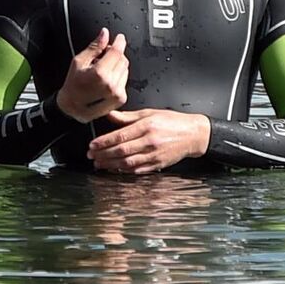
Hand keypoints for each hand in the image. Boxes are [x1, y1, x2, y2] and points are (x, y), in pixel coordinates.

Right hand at [56, 28, 128, 122]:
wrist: (71, 107)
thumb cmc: (72, 85)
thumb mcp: (79, 62)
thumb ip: (94, 47)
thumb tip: (104, 34)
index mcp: (100, 74)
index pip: (117, 52)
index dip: (119, 42)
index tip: (120, 37)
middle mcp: (111, 85)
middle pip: (122, 60)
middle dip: (114, 55)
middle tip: (101, 58)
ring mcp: (117, 93)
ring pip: (125, 69)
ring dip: (116, 66)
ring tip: (101, 72)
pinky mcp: (121, 99)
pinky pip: (125, 80)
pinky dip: (118, 77)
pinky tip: (106, 80)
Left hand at [88, 109, 210, 173]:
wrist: (193, 134)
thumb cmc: (172, 122)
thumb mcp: (150, 113)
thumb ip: (128, 116)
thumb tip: (109, 115)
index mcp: (146, 126)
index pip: (120, 136)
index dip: (104, 142)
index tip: (92, 145)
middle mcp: (149, 141)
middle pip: (121, 151)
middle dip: (103, 154)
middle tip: (91, 156)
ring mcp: (154, 155)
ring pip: (127, 163)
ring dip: (110, 165)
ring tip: (99, 164)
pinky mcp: (157, 164)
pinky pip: (137, 170)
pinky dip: (124, 171)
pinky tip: (115, 169)